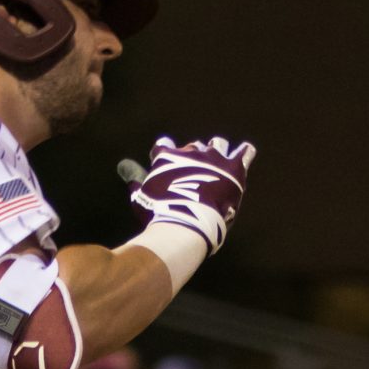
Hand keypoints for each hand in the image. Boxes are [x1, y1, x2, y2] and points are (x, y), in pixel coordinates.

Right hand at [126, 135, 254, 252]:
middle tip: (195, 174)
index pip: (164, 145)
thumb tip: (123, 167)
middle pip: (194, 147)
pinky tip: (246, 152)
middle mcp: (191, 151)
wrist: (187, 223)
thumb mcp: (140, 198)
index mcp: (167, 156)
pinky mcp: (234, 168)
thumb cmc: (159, 214)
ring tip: (218, 163)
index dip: (165, 153)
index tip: (166, 163)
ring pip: (218, 144)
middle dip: (194, 157)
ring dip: (217, 151)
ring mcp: (214, 158)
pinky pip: (244, 152)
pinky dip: (245, 152)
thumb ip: (134, 180)